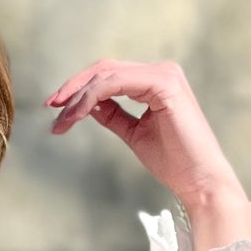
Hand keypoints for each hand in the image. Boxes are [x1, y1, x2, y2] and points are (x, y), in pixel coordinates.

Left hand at [45, 58, 250, 233]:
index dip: (79, 89)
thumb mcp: (134, 133)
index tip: (57, 110)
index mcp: (156, 81)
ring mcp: (163, 74)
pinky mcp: (163, 84)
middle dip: (73, 88)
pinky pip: (114, 84)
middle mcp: (161, 72)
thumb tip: (88, 104)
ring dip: (78, 97)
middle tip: (51, 108)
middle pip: (104, 69)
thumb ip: (113, 114)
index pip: (109, 75)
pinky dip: (91, 98)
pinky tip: (77, 115)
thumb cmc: (174, 162)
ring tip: (61, 120)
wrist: (200, 181)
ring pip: (106, 75)